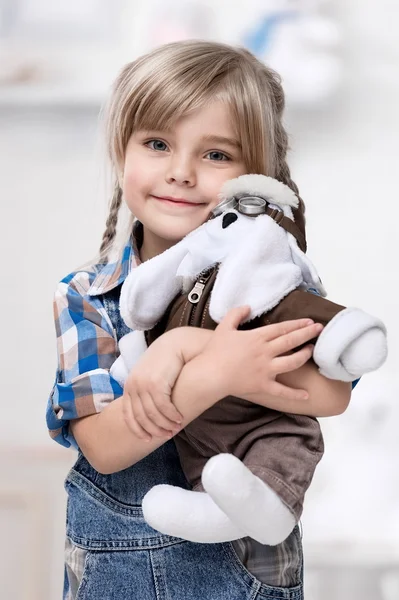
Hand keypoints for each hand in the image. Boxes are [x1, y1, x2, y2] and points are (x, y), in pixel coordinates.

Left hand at [122, 328, 211, 441]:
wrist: (175, 344)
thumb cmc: (164, 362)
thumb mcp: (149, 376)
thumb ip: (145, 391)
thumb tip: (148, 412)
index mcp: (129, 386)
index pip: (129, 415)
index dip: (138, 430)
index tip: (148, 440)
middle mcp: (133, 386)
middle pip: (141, 418)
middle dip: (154, 430)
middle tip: (166, 436)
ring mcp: (143, 385)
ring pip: (153, 415)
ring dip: (165, 425)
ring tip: (175, 428)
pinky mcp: (156, 383)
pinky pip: (163, 407)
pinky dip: (172, 416)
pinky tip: (180, 419)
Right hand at [200, 306, 323, 402]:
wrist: (209, 374)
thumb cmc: (215, 351)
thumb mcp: (224, 327)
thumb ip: (236, 314)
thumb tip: (248, 306)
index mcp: (257, 337)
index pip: (282, 328)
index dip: (297, 324)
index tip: (310, 321)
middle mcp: (265, 352)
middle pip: (291, 341)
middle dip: (307, 334)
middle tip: (320, 329)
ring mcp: (266, 369)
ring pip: (292, 362)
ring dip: (304, 356)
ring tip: (311, 351)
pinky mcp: (263, 385)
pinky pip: (282, 391)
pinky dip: (294, 394)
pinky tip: (306, 395)